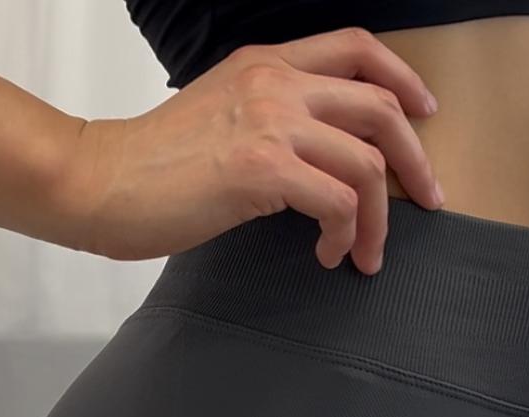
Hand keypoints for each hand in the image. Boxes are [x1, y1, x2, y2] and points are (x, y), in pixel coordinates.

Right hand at [55, 26, 443, 274]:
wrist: (101, 181)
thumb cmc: (152, 165)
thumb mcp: (219, 114)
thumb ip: (268, 117)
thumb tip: (314, 159)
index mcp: (266, 63)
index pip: (358, 49)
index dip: (403, 81)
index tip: (424, 117)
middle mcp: (276, 82)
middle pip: (381, 108)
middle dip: (416, 161)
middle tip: (427, 201)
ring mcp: (270, 122)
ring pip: (367, 164)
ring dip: (379, 219)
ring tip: (364, 253)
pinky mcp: (262, 169)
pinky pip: (337, 202)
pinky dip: (343, 235)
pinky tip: (325, 254)